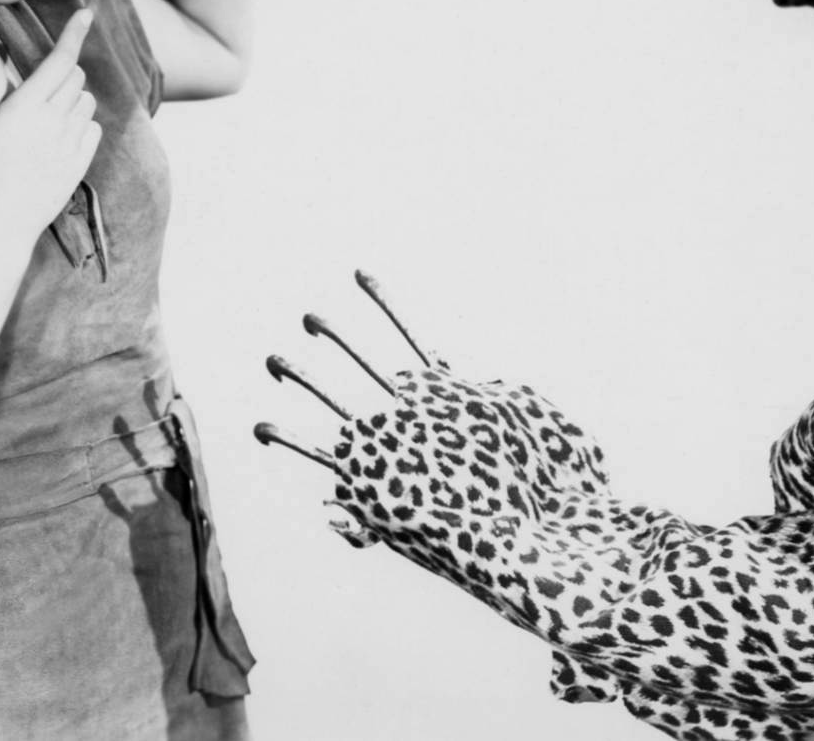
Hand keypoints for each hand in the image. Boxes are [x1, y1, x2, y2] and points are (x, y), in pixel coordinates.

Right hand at [0, 10, 102, 244]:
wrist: (0, 223)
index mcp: (27, 106)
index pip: (59, 60)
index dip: (73, 34)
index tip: (85, 14)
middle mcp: (55, 119)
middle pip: (76, 77)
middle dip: (63, 73)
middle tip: (38, 91)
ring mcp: (72, 141)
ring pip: (86, 102)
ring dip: (73, 99)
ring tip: (46, 119)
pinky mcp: (82, 161)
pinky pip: (93, 128)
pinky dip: (81, 125)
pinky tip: (59, 140)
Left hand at [258, 272, 613, 564]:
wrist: (532, 540)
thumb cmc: (550, 485)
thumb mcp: (536, 422)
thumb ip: (505, 395)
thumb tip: (483, 381)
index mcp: (448, 388)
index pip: (406, 331)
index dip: (383, 302)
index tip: (359, 273)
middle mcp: (411, 407)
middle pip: (359, 359)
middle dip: (334, 337)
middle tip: (311, 318)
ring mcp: (387, 442)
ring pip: (331, 395)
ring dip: (301, 374)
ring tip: (275, 358)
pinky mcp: (367, 482)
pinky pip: (318, 454)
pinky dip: (289, 439)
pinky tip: (263, 426)